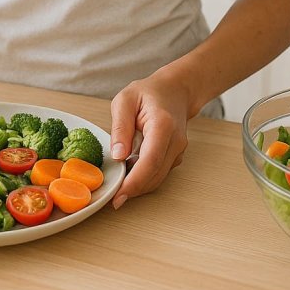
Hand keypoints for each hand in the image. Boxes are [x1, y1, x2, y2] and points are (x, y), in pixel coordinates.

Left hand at [109, 70, 190, 208]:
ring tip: (116, 182)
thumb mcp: (125, 100)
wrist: (175, 91)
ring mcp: (178, 151)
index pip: (150, 160)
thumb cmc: (149, 93)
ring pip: (157, 178)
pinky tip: (128, 171)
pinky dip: (143, 177)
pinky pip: (158, 173)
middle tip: (110, 198)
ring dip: (137, 185)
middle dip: (132, 190)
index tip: (118, 195)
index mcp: (163, 125)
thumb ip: (120, 127)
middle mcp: (175, 141)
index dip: (134, 182)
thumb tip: (117, 156)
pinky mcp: (175, 157)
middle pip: (155, 175)